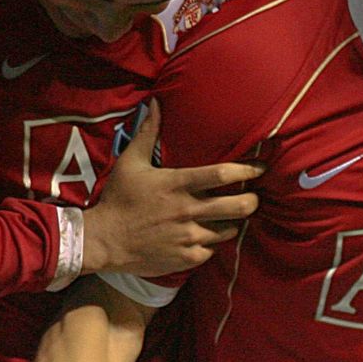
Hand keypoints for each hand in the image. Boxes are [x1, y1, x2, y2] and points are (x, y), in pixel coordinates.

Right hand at [82, 100, 262, 275]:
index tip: (260, 168)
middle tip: (253, 197)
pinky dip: (211, 244)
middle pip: (239, 206)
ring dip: (232, 223)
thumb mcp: (130, 163)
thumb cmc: (117, 198)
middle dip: (253, 201)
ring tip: (228, 217)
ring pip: (229, 230)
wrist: (102, 240)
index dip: (248, 170)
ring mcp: (188, 236)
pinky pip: (211, 251)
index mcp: (178, 184)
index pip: (223, 174)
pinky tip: (204, 237)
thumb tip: (156, 103)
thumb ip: (147, 133)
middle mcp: (188, 210)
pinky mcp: (185, 258)